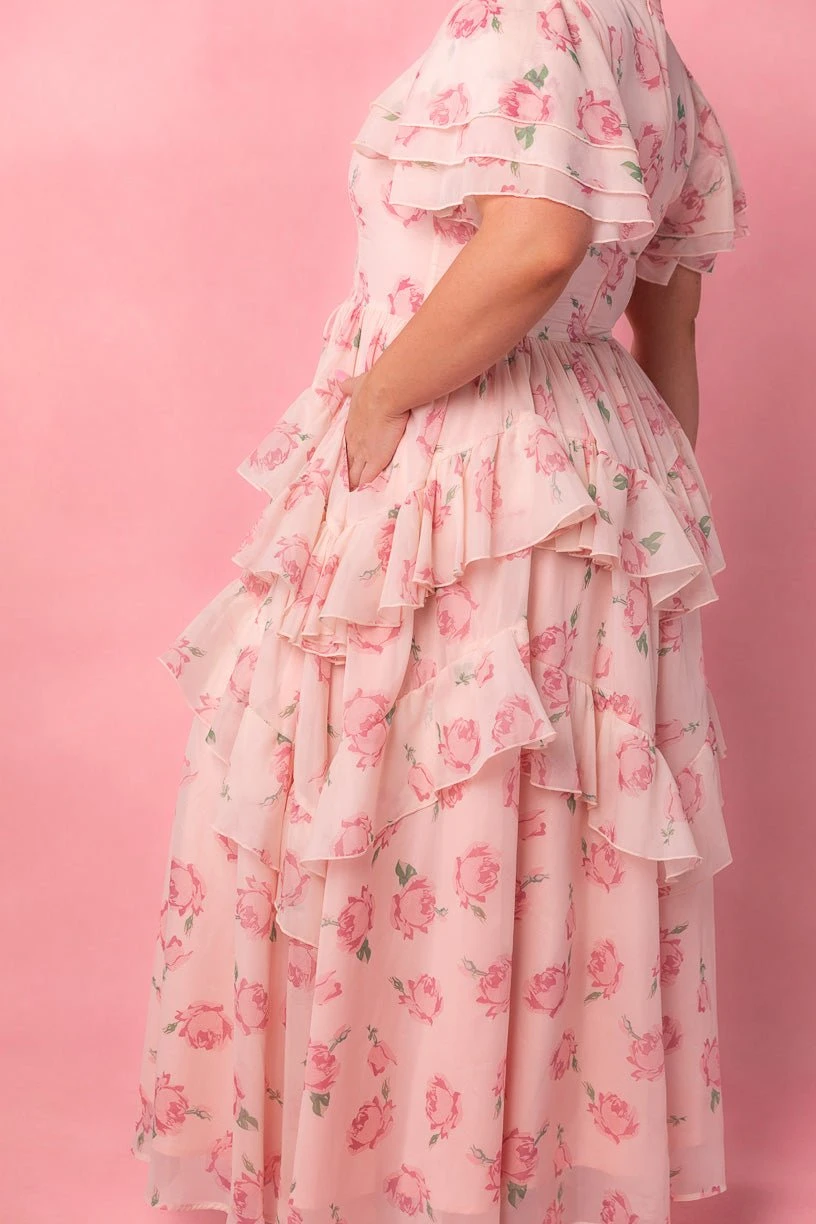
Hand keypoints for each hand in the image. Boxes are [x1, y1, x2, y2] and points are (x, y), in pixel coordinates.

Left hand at [339, 371, 410, 490]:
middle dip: (346, 472)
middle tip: (345, 484)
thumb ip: (349, 386)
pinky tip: (363, 497)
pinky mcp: (375, 460)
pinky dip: (365, 488)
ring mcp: (362, 453)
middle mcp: (353, 442)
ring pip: (354, 474)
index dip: (347, 454)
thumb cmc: (373, 387)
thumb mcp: (357, 385)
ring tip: (351, 495)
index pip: (346, 445)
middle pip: (347, 463)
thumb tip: (340, 382)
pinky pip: (366, 479)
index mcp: (350, 426)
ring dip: (353, 483)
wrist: (385, 392)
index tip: (346, 461)